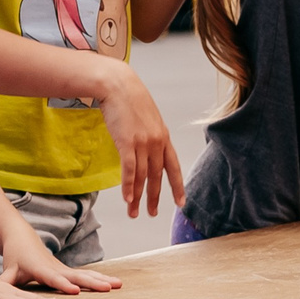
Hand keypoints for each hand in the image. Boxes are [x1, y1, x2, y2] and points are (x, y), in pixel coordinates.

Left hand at [0, 233, 121, 295]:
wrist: (22, 238)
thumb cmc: (15, 258)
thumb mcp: (8, 271)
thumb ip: (5, 282)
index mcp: (41, 269)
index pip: (53, 278)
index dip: (63, 284)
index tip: (75, 290)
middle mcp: (56, 268)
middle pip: (76, 275)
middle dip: (92, 282)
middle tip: (108, 288)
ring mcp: (64, 268)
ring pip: (85, 273)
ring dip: (102, 279)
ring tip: (118, 284)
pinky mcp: (68, 270)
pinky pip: (87, 274)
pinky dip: (101, 278)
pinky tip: (115, 283)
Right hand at [98, 64, 183, 216]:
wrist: (118, 85)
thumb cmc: (130, 99)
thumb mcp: (148, 118)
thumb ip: (151, 135)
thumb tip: (147, 150)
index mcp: (163, 137)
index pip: (174, 167)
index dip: (177, 186)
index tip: (181, 203)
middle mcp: (156, 142)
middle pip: (157, 176)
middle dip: (154, 198)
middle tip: (152, 213)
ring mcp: (143, 143)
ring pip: (143, 177)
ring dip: (138, 197)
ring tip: (134, 212)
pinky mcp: (127, 142)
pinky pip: (130, 170)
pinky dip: (129, 186)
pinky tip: (128, 199)